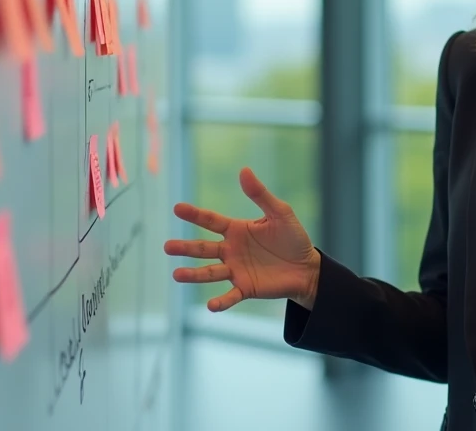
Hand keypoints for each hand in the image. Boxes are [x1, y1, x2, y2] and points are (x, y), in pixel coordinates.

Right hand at [164, 167, 321, 311]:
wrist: (308, 267)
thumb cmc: (293, 238)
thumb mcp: (280, 213)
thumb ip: (260, 194)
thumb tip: (244, 170)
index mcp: (237, 230)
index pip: (211, 221)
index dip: (195, 215)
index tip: (177, 208)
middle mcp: (231, 250)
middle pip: (204, 249)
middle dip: (186, 248)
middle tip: (167, 246)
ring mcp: (236, 270)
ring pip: (210, 272)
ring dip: (194, 274)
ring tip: (177, 274)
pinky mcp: (246, 288)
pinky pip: (230, 296)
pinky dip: (221, 302)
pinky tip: (211, 305)